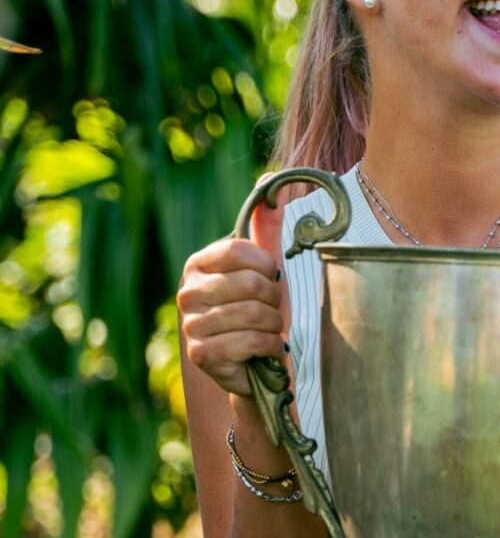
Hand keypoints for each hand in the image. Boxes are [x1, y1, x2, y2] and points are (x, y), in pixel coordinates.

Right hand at [177, 188, 287, 396]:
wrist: (259, 362)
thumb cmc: (263, 308)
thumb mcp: (267, 264)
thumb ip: (267, 223)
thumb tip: (269, 176)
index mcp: (199, 263)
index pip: (238, 250)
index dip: (267, 265)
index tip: (274, 276)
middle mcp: (187, 291)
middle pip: (249, 283)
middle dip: (275, 299)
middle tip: (274, 308)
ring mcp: (190, 325)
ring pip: (252, 314)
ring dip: (273, 323)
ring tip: (270, 328)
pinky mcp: (200, 355)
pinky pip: (248, 341)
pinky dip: (268, 346)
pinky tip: (267, 349)